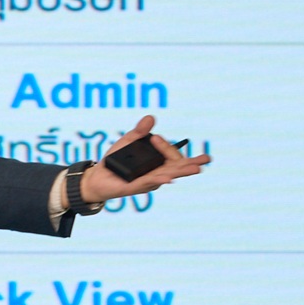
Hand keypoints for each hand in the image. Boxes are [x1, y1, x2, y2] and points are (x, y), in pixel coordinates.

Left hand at [81, 115, 210, 204]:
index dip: (166, 146)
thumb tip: (150, 117)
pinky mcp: (135, 187)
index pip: (170, 155)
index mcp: (158, 163)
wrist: (98, 175)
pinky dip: (158, 179)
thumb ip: (140, 131)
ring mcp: (148, 181)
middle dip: (191, 164)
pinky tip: (168, 178)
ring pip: (166, 175)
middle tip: (206, 160)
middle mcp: (157, 173)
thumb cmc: (116, 160)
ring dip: (181, 172)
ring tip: (195, 169)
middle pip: (176, 167)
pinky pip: (147, 183)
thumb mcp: (128, 142)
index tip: (155, 138)